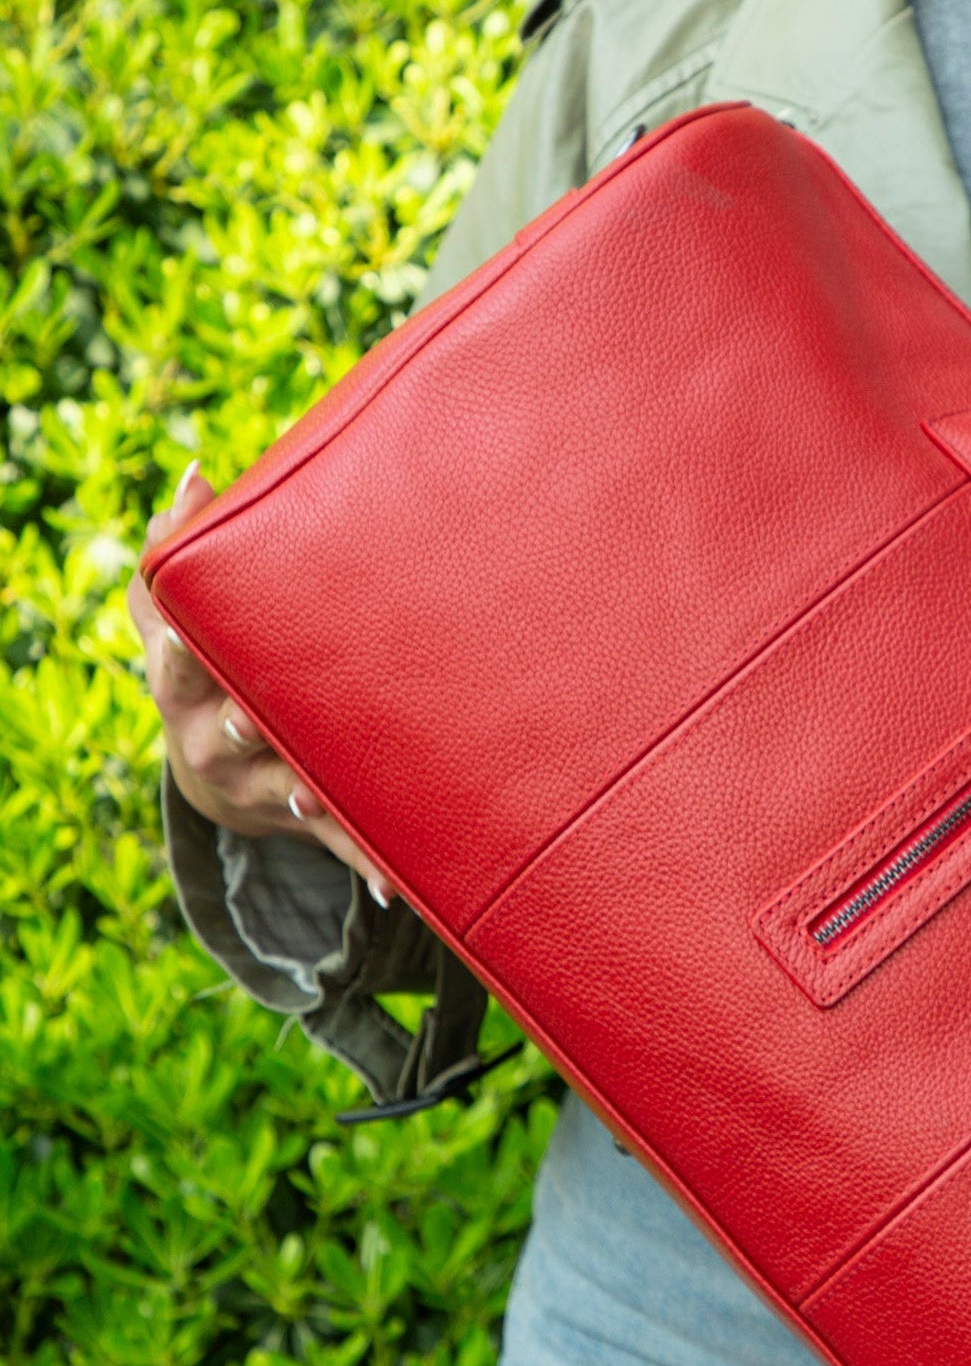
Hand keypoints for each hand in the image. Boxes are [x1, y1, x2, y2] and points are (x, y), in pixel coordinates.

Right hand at [129, 465, 395, 906]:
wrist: (220, 772)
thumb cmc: (205, 668)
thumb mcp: (178, 618)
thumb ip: (180, 551)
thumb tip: (197, 477)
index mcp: (184, 689)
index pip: (179, 662)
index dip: (180, 650)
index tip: (186, 639)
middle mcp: (216, 744)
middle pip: (229, 734)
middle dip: (242, 728)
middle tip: (252, 719)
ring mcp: (263, 789)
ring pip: (289, 795)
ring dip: (307, 798)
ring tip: (323, 801)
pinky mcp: (310, 822)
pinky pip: (343, 849)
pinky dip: (369, 868)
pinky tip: (398, 889)